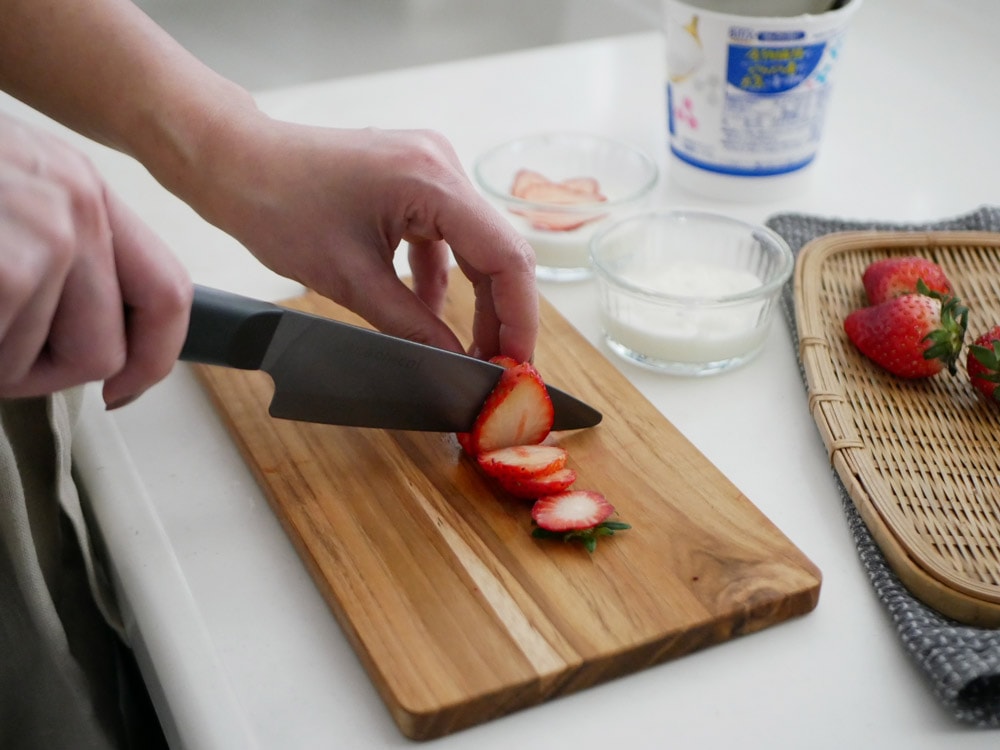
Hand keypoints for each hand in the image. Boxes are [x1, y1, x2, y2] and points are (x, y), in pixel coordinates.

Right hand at [0, 114, 191, 405]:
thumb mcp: (2, 197)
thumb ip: (54, 252)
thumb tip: (96, 344)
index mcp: (81, 189)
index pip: (166, 293)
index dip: (152, 358)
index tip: (122, 389)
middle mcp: (76, 205)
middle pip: (104, 351)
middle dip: (39, 373)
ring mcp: (45, 234)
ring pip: (43, 364)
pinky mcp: (12, 269)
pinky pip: (5, 360)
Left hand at [191, 119, 538, 361]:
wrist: (235, 163)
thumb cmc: (276, 205)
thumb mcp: (349, 281)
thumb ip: (412, 327)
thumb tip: (456, 367)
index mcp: (431, 180)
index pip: (507, 257)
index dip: (520, 318)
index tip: (517, 365)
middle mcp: (441, 166)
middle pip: (499, 253)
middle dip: (500, 316)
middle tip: (496, 369)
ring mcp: (430, 170)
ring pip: (476, 248)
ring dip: (474, 302)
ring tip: (470, 353)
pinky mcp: (415, 182)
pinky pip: (446, 238)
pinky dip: (441, 280)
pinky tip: (431, 317)